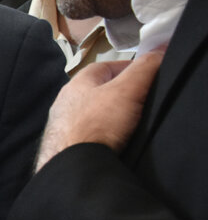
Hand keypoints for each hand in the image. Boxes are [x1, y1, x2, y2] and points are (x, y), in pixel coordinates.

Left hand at [34, 50, 164, 170]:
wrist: (73, 166)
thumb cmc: (97, 124)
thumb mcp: (128, 90)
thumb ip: (144, 69)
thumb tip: (159, 52)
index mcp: (77, 82)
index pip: (108, 67)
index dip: (131, 69)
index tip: (149, 77)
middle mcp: (65, 101)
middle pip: (99, 90)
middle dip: (120, 94)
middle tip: (142, 101)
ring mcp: (61, 125)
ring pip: (92, 113)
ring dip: (109, 116)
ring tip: (129, 123)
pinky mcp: (63, 145)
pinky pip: (87, 133)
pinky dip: (100, 134)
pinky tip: (112, 141)